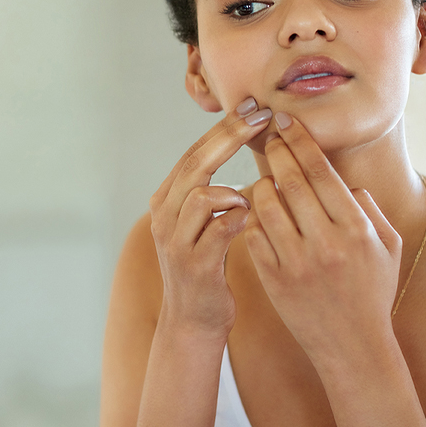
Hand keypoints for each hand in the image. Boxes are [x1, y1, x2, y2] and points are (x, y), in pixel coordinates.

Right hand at [149, 98, 271, 336]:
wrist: (193, 319)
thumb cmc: (207, 265)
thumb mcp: (200, 223)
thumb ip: (210, 191)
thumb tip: (238, 150)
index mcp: (166, 200)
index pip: (194, 153)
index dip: (223, 128)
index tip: (253, 106)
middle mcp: (163, 216)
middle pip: (195, 164)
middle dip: (231, 137)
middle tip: (262, 117)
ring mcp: (175, 241)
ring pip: (202, 194)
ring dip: (234, 191)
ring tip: (253, 199)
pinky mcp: (194, 264)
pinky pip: (219, 229)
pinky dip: (239, 218)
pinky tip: (251, 219)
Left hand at [244, 113, 401, 368]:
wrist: (352, 346)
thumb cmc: (371, 292)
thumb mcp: (385, 247)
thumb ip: (368, 210)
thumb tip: (344, 183)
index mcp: (356, 229)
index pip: (322, 172)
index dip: (301, 142)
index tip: (286, 122)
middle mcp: (326, 242)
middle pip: (291, 182)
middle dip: (276, 152)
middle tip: (267, 136)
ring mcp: (296, 261)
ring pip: (266, 205)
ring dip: (260, 184)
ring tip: (263, 178)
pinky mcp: (274, 278)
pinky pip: (253, 234)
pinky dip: (250, 217)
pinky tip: (253, 210)